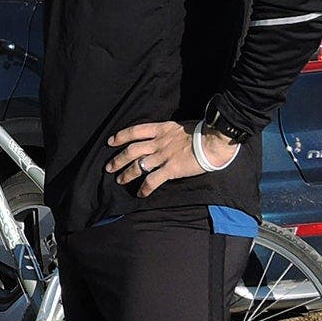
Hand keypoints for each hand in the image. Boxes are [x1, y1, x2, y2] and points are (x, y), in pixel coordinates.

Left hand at [105, 121, 237, 195]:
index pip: (135, 131)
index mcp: (161, 129)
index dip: (121, 136)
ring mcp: (163, 156)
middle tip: (109, 167)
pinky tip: (140, 193)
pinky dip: (145, 188)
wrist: (213, 140)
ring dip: (127, 174)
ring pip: (138, 166)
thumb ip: (169, 133)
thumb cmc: (202, 132)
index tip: (111, 141)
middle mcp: (158, 142)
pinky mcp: (171, 169)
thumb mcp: (180, 126)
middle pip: (132, 150)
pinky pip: (153, 180)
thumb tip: (165, 138)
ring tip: (120, 180)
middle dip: (118, 159)